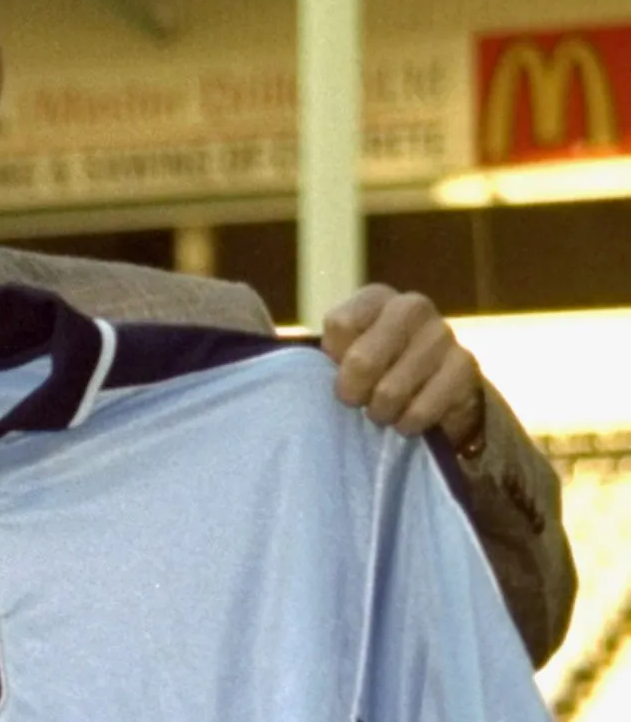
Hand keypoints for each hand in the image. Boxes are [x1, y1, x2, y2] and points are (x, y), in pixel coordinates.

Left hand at [320, 285, 486, 451]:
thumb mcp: (337, 357)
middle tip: (355, 401)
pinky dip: (408, 423)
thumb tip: (257, 348)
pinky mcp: (465, 366)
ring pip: (391, 390)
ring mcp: (443, 334)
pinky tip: (406, 421)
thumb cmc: (369, 373)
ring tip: (381, 412)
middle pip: (362, 360)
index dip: (333, 358)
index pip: (339, 326)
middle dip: (352, 392)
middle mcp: (412, 307)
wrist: (430, 393)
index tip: (337, 368)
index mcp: (375, 298)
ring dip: (380, 412)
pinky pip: (423, 407)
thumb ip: (313, 353)